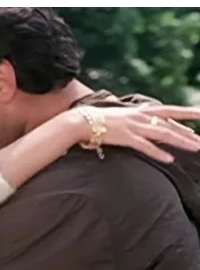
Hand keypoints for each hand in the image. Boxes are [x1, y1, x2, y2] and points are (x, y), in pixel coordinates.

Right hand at [73, 104, 199, 162]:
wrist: (81, 121)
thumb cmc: (97, 119)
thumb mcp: (120, 115)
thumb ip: (134, 118)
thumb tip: (142, 121)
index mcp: (140, 110)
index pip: (168, 111)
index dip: (185, 113)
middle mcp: (140, 117)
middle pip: (170, 123)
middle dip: (189, 129)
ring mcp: (133, 126)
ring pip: (163, 133)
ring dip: (181, 140)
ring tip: (196, 147)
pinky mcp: (125, 137)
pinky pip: (145, 146)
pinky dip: (158, 152)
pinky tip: (169, 159)